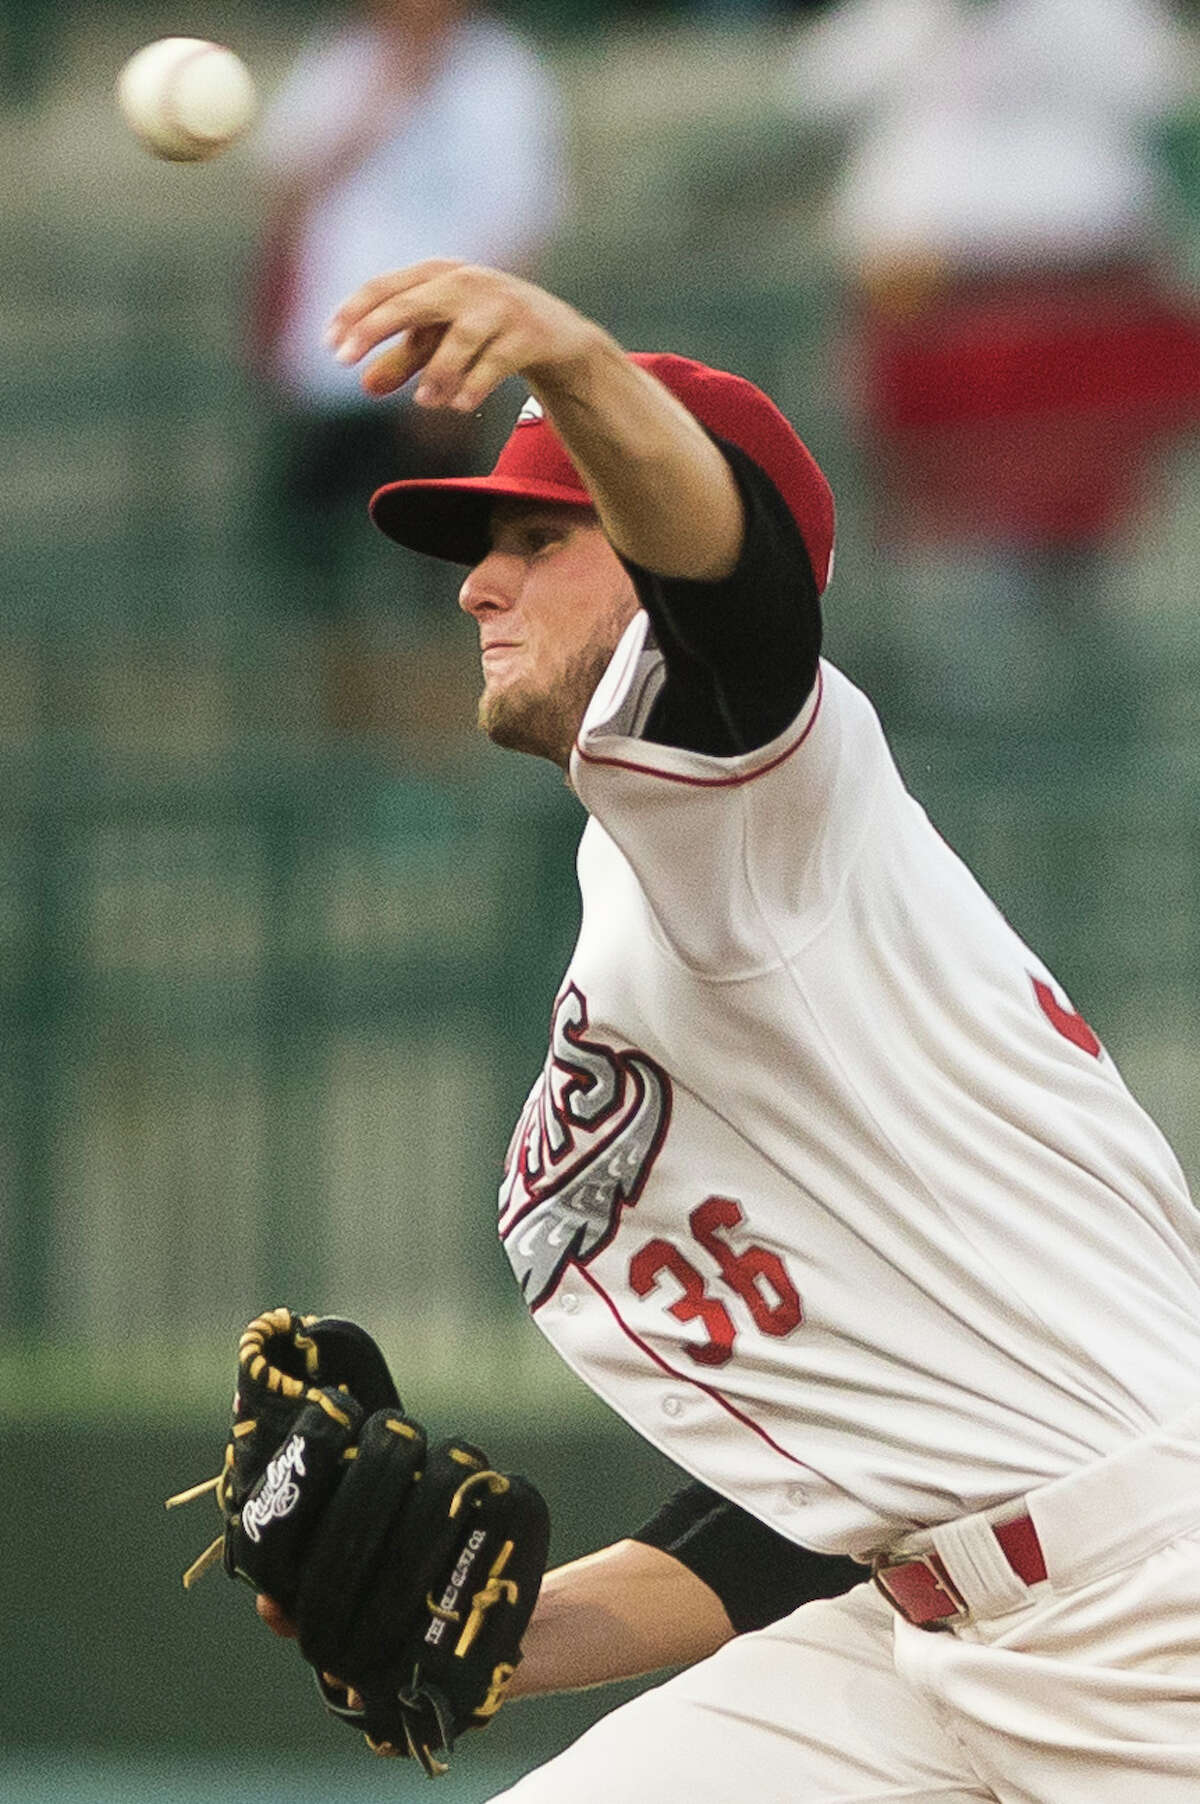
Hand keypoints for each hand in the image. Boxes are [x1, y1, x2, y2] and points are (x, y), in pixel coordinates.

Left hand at [323, 260, 607, 412]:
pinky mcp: (529, 335)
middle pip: (411, 303)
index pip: (385, 288)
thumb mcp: (440, 343)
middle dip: (374, 329)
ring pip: (459, 339)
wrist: (558, 336)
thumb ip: (404, 359)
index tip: (330, 347)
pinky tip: (459, 406)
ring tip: (424, 402)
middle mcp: (466, 282)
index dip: (354, 314)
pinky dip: (475, 385)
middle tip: (344, 361)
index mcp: (438, 276)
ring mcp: (500, 307)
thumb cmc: (486, 333)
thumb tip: (365, 385)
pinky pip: (496, 362)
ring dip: (436, 373)